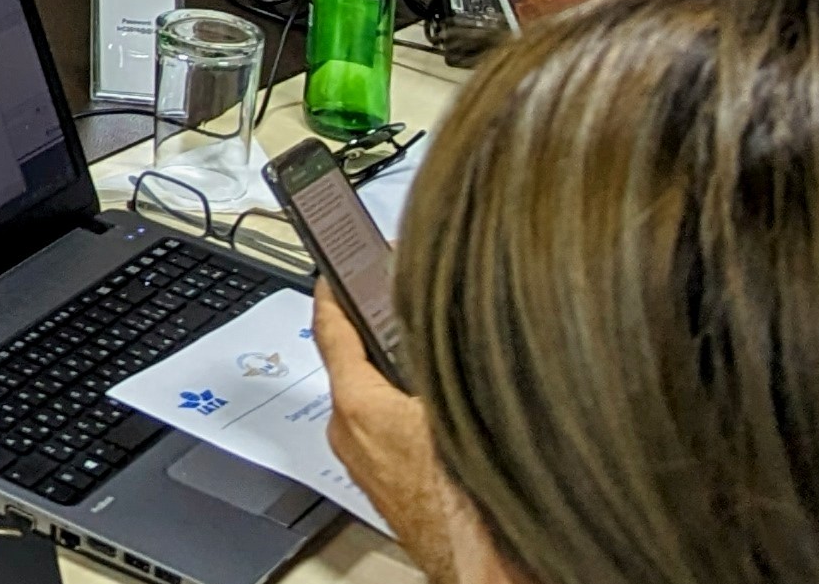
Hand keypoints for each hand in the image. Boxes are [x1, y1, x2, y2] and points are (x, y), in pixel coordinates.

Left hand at [312, 287, 460, 571]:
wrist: (488, 570)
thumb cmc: (472, 506)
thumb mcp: (459, 406)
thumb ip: (439, 356)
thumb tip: (441, 312)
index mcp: (359, 408)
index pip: (332, 328)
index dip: (333, 289)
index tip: (331, 265)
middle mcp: (350, 435)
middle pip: (355, 364)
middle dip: (381, 337)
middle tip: (407, 310)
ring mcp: (364, 463)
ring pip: (374, 401)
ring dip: (399, 382)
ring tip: (440, 367)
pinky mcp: (381, 485)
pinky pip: (386, 433)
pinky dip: (406, 416)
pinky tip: (443, 418)